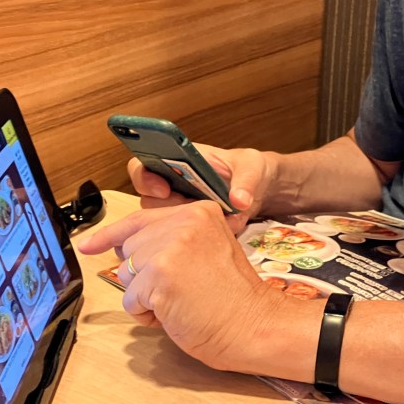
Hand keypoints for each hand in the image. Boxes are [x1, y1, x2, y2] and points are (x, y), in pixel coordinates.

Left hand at [77, 201, 284, 369]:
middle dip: (144, 275)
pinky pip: (131, 299)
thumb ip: (173, 240)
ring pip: (127, 274)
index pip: (140, 219)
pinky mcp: (161, 274)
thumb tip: (122, 250)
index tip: (88, 244)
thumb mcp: (207, 250)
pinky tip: (176, 313)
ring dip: (146, 296)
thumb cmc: (232, 298)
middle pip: (130, 249)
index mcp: (198, 211)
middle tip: (180, 289)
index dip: (110, 235)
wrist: (254, 324)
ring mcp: (171, 246)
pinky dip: (148, 314)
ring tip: (181, 301)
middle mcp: (184, 221)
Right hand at [128, 145, 274, 232]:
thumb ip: (246, 181)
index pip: (141, 168)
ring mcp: (179, 210)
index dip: (144, 179)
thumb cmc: (251, 170)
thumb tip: (239, 200)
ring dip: (185, 228)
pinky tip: (223, 231)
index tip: (164, 189)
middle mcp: (172, 186)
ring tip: (217, 220)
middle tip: (194, 213)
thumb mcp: (252, 167)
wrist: (262, 192)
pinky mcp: (189, 230)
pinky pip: (181, 241)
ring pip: (160, 226)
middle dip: (168, 212)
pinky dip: (199, 240)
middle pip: (148, 203)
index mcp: (177, 162)